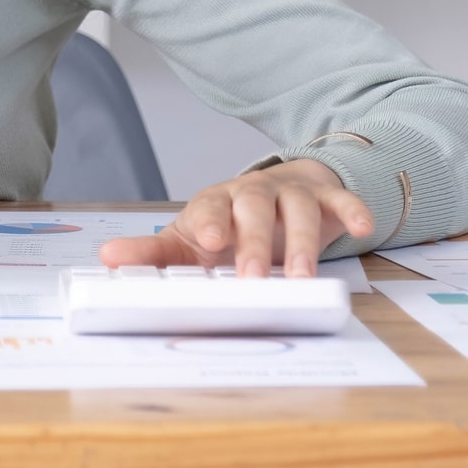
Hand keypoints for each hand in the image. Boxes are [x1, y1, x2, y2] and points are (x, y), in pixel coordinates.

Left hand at [97, 158, 372, 277]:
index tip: (210, 241)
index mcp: (217, 202)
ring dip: (302, 240)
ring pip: (297, 208)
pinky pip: (341, 200)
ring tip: (302, 276)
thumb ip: (153, 252)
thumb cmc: (231, 224)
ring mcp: (291, 193)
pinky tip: (362, 228)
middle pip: (253, 208)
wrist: (283, 190)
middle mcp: (253, 193)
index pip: (210, 206)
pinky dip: (352, 210)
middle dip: (254, 242)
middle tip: (254, 278)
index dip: (210, 221)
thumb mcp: (191, 239)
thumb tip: (105, 257)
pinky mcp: (326, 199)